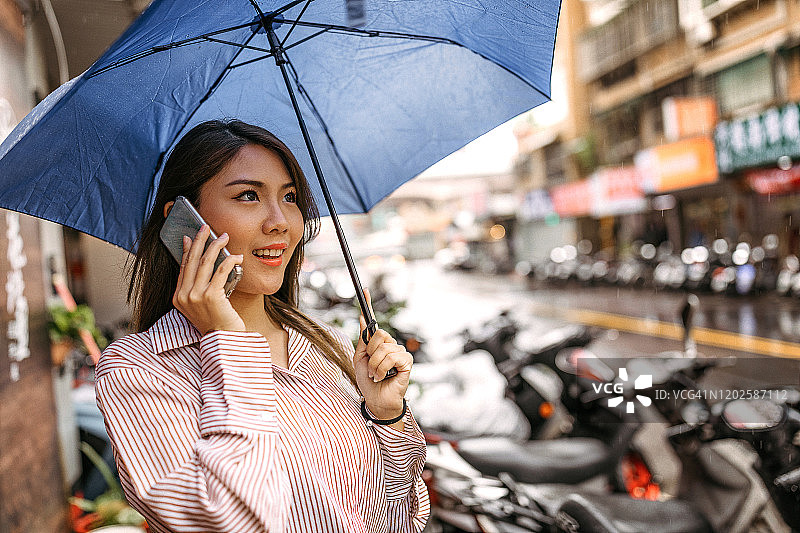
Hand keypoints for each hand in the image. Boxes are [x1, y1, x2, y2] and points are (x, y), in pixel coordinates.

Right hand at [172, 225, 245, 334]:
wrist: (224, 340)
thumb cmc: (217, 321)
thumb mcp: (202, 304)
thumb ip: (199, 286)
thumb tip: (204, 261)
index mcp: (177, 297)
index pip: (182, 267)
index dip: (186, 249)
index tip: (190, 236)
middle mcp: (183, 296)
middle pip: (191, 260)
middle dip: (199, 240)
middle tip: (206, 227)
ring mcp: (195, 296)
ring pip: (205, 262)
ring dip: (216, 246)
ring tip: (224, 237)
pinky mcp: (211, 296)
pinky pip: (220, 272)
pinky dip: (230, 261)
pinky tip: (237, 257)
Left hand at [353, 290, 412, 420]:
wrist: (375, 400)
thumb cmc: (368, 381)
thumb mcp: (360, 358)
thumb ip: (363, 339)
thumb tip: (361, 318)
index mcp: (379, 343)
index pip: (374, 322)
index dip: (368, 305)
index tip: (365, 290)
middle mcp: (391, 345)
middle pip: (379, 335)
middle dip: (370, 353)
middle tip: (370, 366)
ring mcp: (400, 352)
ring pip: (383, 348)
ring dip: (374, 365)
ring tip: (376, 375)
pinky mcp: (407, 362)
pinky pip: (392, 357)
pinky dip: (382, 369)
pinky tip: (384, 377)